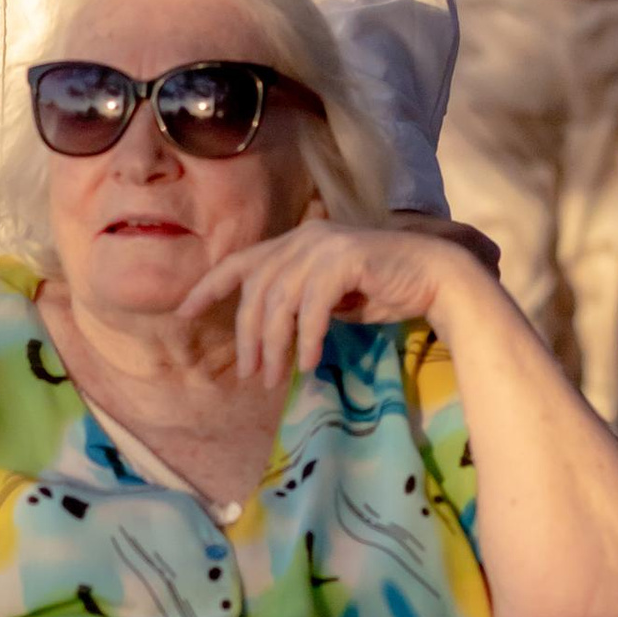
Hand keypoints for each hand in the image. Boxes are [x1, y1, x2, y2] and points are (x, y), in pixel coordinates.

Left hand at [181, 216, 504, 385]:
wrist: (435, 277)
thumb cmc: (384, 288)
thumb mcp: (330, 296)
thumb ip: (297, 303)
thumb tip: (267, 334)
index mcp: (295, 242)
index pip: (240, 263)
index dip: (208, 287)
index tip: (182, 313)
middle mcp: (304, 237)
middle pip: (257, 292)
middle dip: (249, 338)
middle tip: (251, 375)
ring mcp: (324, 245)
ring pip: (280, 302)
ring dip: (274, 347)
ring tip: (274, 378)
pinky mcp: (345, 260)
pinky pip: (313, 309)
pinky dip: (306, 340)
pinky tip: (306, 366)